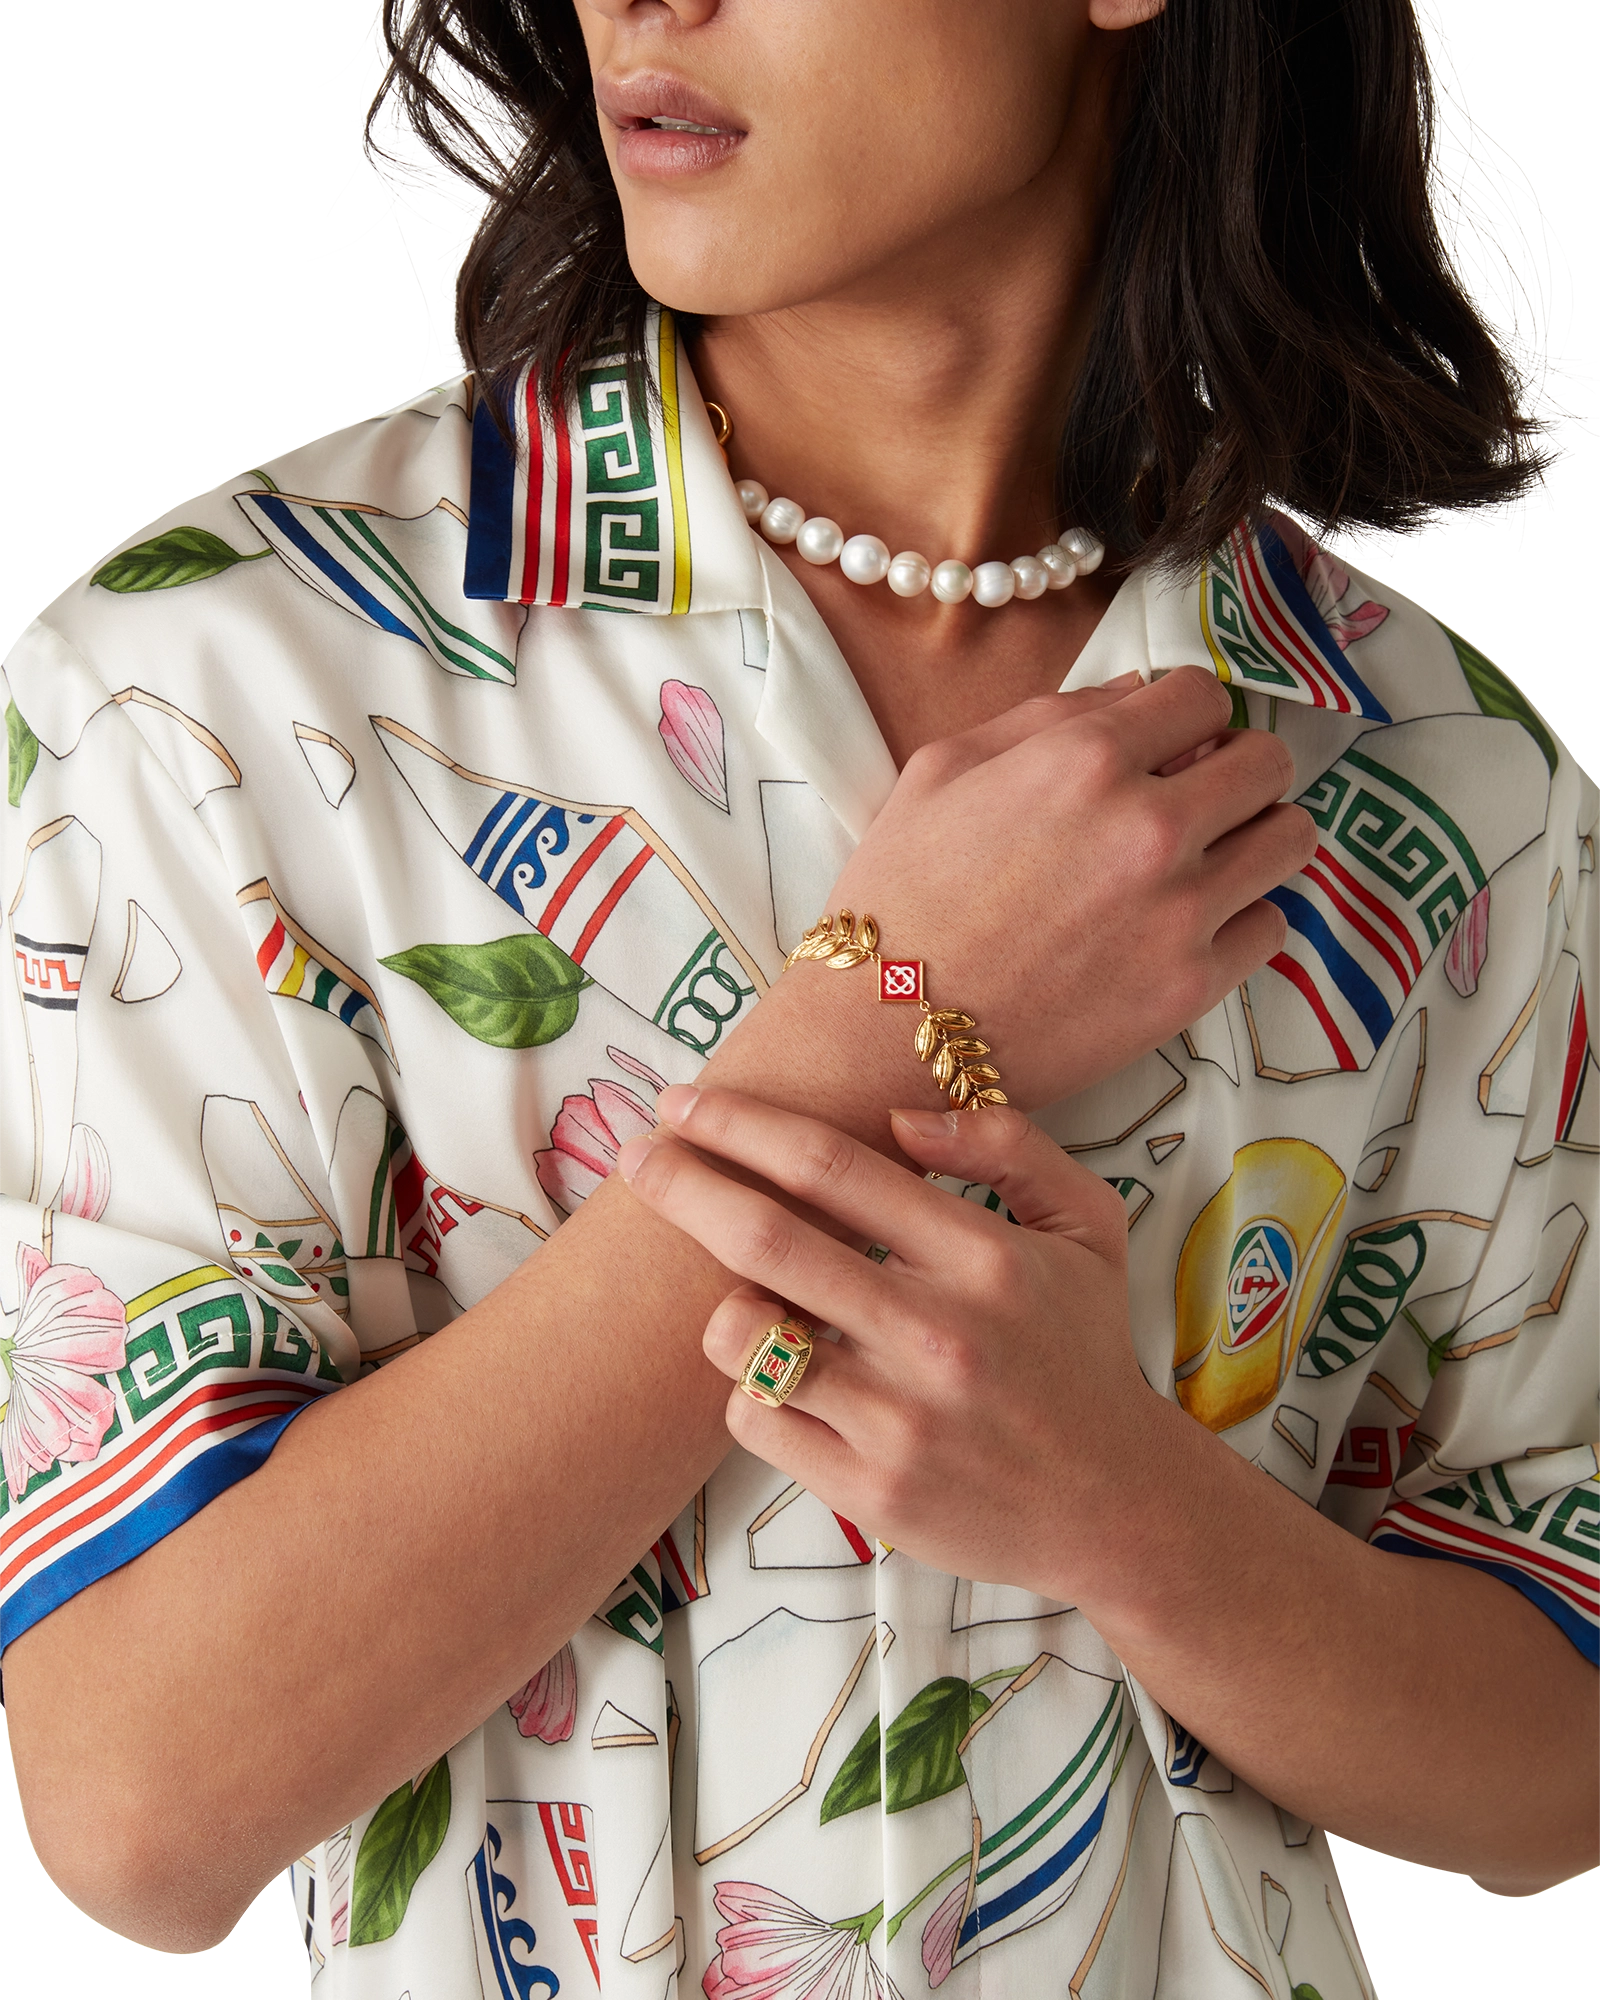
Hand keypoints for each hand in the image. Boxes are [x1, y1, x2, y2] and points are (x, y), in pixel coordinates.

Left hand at [618, 1083, 1162, 1598]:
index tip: (685, 1103)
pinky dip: (750, 1388)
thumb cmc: (1084, 1350)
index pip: (831, 1167)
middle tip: (637, 1155)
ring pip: (742, 1336)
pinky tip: (784, 1378)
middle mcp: (934, 1335)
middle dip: (681, 1183)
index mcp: (981, 1258)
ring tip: (747, 1297)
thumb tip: (898, 1117)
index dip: (741, 1124)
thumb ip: (1007, 1146)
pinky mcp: (868, 1492)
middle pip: (764, 1237)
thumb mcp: (1085, 1225)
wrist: (1116, 1506)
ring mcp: (897, 1420)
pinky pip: (754, 1420)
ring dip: (723, 1302)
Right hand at [814, 664, 1314, 1108]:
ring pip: (1291, 841)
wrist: (884, 1033)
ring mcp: (1180, 911)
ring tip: (1211, 858)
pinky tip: (1187, 925)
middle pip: (1267, 764)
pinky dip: (1240, 920)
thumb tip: (1136, 696)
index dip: (1186, 714)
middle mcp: (1152, 826)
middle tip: (1200, 797)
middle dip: (1236, 769)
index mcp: (1088, 757)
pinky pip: (1270, 928)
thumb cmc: (899, 898)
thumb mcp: (943, 769)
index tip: (1172, 741)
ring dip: (1257, 837)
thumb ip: (1049, 715)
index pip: (1204, 696)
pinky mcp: (1191, 988)